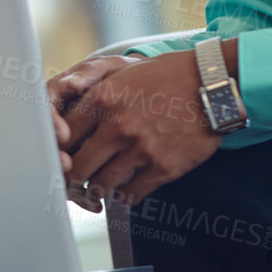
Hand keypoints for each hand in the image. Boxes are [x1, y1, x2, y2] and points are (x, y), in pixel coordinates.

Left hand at [60, 50, 223, 209]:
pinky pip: (132, 194)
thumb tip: (67, 124)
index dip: (58, 152)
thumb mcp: (122, 75)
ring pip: (101, 186)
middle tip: (75, 181)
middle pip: (78, 168)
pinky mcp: (163, 167)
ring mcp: (141, 149)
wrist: (212, 83)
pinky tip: (126, 189)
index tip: (61, 159)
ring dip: (98, 189)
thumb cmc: (166, 76)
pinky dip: (125, 196)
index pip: (62, 137)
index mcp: (102, 100)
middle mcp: (117, 126)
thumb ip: (94, 99)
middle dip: (74, 177)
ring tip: (99, 187)